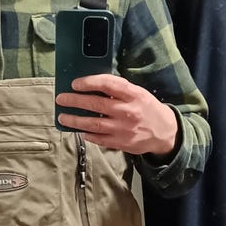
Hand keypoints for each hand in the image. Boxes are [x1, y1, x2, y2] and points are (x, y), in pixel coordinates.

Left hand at [56, 73, 178, 156]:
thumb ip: (119, 90)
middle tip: (61, 99)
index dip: (89, 82)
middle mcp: (127, 111)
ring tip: (63, 117)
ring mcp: (123, 129)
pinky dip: (87, 134)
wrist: (164, 132)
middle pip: (96, 104)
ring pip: (94, 124)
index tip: (75, 84)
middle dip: (75, 101)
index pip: (107, 84)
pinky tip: (79, 131)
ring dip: (75, 120)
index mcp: (133, 94)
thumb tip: (92, 85)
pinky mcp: (121, 143)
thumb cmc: (146, 108)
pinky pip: (99, 139)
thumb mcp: (138, 93)